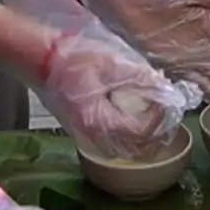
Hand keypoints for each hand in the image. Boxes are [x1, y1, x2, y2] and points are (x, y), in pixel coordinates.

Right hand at [37, 28, 199, 160]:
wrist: (42, 60)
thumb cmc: (73, 58)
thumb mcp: (111, 63)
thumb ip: (141, 78)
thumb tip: (166, 89)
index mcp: (98, 120)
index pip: (141, 131)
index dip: (160, 118)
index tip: (167, 99)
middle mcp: (93, 136)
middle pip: (137, 149)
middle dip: (157, 130)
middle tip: (166, 108)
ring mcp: (88, 138)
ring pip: (128, 150)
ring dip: (146, 136)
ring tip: (155, 112)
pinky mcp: (87, 134)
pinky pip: (117, 144)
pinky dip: (133, 135)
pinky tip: (137, 115)